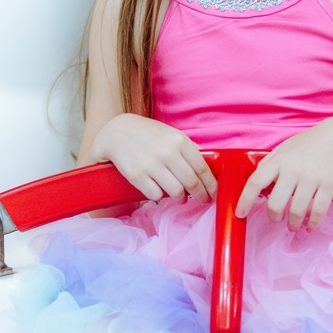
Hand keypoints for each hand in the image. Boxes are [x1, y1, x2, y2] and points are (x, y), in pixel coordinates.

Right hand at [86, 114, 217, 201]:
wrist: (117, 132)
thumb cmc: (148, 134)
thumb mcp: (171, 134)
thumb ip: (188, 148)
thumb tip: (207, 166)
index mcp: (179, 140)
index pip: (202, 168)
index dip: (211, 184)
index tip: (214, 193)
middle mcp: (167, 152)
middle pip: (192, 182)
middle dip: (200, 195)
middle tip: (201, 200)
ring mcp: (151, 165)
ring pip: (176, 192)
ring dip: (181, 198)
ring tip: (181, 198)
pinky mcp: (137, 176)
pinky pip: (156, 195)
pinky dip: (160, 197)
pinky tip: (160, 192)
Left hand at [234, 116, 332, 230]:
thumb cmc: (310, 143)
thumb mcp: (285, 148)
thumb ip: (270, 163)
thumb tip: (257, 182)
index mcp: (278, 160)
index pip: (255, 182)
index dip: (244, 200)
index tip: (240, 214)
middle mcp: (292, 170)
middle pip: (275, 204)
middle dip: (274, 217)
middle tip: (277, 220)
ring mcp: (311, 178)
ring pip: (296, 211)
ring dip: (293, 224)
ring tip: (294, 226)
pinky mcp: (329, 184)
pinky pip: (318, 211)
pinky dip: (313, 223)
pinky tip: (310, 225)